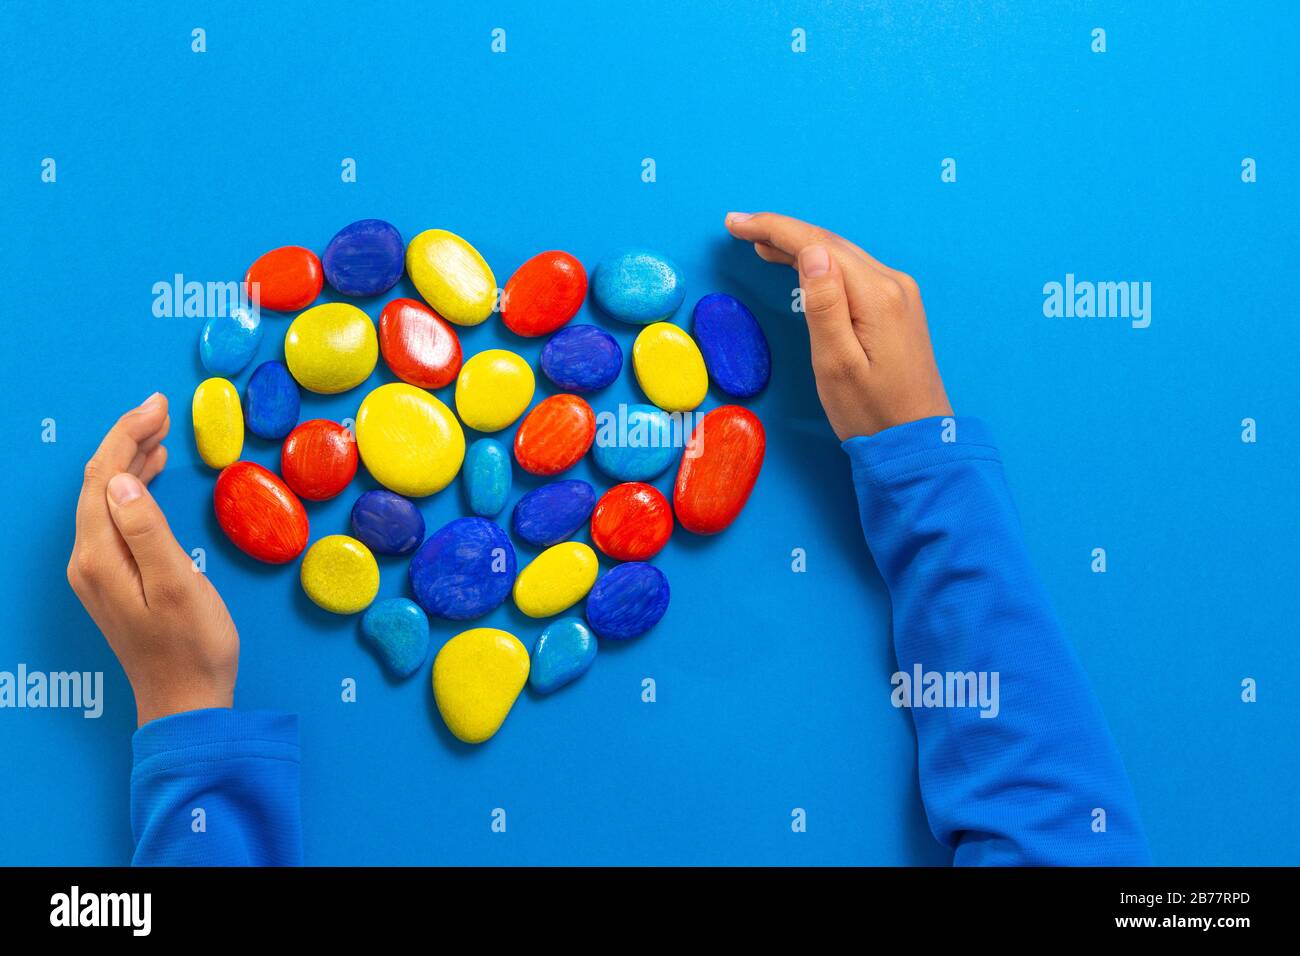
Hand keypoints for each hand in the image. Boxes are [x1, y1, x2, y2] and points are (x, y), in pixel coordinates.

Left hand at [67, 393, 238, 725]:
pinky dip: (132, 490)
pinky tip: (149, 479)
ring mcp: (97, 572)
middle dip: (126, 441)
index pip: (104, 478)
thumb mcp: (178, 584)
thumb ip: (147, 530)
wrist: (185, 701)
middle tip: (161, 410)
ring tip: (159, 435)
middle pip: (99, 484)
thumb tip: (124, 480)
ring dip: (129, 462)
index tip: (157, 406)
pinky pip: (113, 519)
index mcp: (100, 557)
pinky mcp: (112, 580)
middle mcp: (88, 561)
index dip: (127, 436)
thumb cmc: (192, 646)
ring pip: (105, 499)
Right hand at [725, 212, 951, 439]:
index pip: (818, 245)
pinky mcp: (896, 307)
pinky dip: (820, 264)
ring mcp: (898, 294)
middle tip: (739, 228)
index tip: (735, 223)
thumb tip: (812, 253)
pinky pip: (852, 272)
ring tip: (760, 243)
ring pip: (841, 256)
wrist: (916, 440)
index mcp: (876, 295)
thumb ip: (824, 306)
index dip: (774, 229)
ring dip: (800, 245)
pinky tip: (801, 265)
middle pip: (830, 244)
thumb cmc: (870, 412)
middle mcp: (892, 284)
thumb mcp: (837, 364)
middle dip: (782, 232)